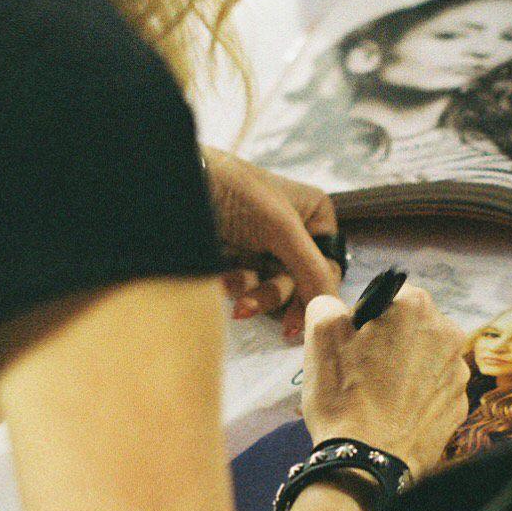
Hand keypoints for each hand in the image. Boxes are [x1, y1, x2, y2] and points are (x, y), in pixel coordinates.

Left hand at [203, 149, 339, 338]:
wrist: (176, 184)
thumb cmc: (235, 191)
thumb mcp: (282, 229)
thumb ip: (313, 270)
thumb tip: (335, 309)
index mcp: (313, 214)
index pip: (328, 265)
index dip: (318, 293)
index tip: (307, 320)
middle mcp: (291, 231)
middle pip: (300, 282)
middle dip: (280, 295)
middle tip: (282, 327)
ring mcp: (262, 245)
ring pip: (271, 289)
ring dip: (256, 294)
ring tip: (237, 299)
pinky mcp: (235, 258)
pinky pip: (244, 287)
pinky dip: (234, 287)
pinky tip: (220, 280)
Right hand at [301, 285, 469, 478]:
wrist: (367, 462)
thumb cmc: (343, 395)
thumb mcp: (320, 335)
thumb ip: (328, 305)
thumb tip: (336, 307)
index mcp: (416, 308)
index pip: (390, 297)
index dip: (367, 318)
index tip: (354, 343)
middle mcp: (448, 334)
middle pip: (412, 327)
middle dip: (390, 341)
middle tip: (363, 369)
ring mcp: (458, 373)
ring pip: (425, 358)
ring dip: (405, 368)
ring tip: (377, 395)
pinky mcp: (460, 406)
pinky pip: (434, 390)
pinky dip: (417, 396)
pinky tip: (393, 412)